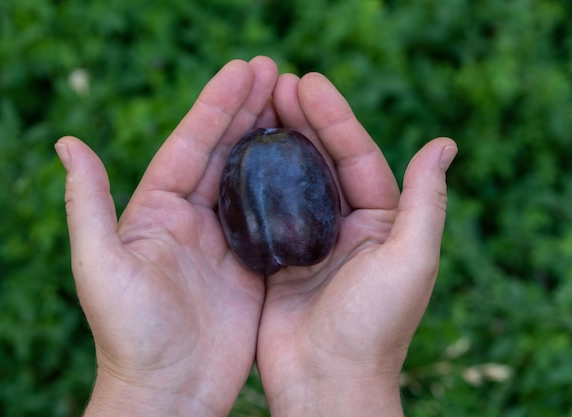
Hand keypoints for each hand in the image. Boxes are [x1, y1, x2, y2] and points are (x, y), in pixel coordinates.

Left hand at [55, 57, 278, 416]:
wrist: (169, 390)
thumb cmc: (130, 334)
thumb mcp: (100, 266)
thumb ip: (86, 204)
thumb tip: (67, 143)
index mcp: (157, 210)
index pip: (189, 145)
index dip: (215, 105)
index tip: (244, 69)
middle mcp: (190, 218)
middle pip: (223, 152)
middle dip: (247, 109)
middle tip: (276, 70)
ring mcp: (223, 240)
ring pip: (250, 177)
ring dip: (271, 138)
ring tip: (295, 101)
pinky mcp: (250, 265)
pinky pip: (273, 215)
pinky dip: (291, 185)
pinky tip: (309, 160)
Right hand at [256, 73, 456, 415]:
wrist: (327, 384)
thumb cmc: (374, 328)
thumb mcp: (411, 261)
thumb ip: (427, 202)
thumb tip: (443, 144)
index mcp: (381, 222)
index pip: (357, 156)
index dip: (335, 117)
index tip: (307, 83)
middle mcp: (346, 227)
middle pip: (321, 161)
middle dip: (301, 120)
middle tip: (275, 83)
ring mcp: (308, 242)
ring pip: (289, 181)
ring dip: (273, 145)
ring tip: (252, 108)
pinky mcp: (277, 260)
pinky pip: (262, 212)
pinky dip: (249, 183)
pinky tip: (232, 156)